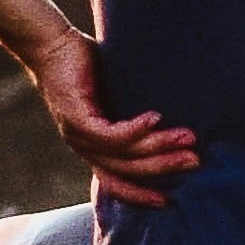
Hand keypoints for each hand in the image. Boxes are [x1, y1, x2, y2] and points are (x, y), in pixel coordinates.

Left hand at [26, 26, 198, 212]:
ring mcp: (78, 134)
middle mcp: (84, 147)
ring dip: (159, 146)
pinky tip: (156, 118)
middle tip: (195, 162)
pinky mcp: (76, 117)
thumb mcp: (112, 96)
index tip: (168, 201)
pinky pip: (109, 134)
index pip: (116, 182)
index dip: (141, 194)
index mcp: (92, 147)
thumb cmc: (83, 66)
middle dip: (164, 168)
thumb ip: (132, 112)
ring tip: (187, 137)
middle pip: (127, 170)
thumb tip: (169, 115)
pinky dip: (135, 130)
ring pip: (123, 153)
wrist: (49, 44)